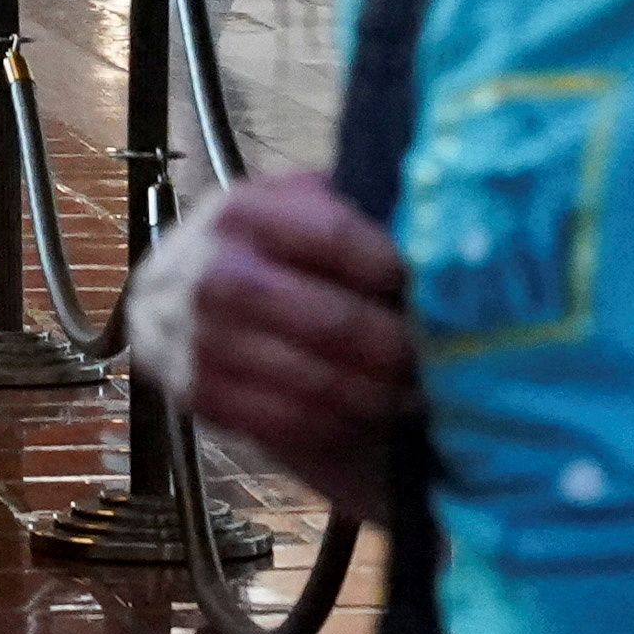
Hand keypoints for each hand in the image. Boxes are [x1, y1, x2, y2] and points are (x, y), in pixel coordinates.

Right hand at [125, 174, 414, 491]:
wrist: (194, 309)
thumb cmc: (280, 260)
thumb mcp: (309, 216)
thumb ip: (357, 217)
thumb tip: (442, 236)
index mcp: (242, 210)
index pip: (332, 236)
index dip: (391, 267)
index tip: (432, 290)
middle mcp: (207, 271)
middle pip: (324, 318)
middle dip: (390, 344)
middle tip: (435, 356)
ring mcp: (192, 339)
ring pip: (307, 378)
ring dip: (372, 391)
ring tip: (413, 392)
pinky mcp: (194, 396)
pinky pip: (281, 421)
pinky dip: (335, 422)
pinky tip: (367, 414)